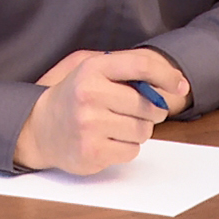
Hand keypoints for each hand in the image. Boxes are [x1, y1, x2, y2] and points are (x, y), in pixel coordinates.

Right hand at [13, 49, 189, 174]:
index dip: (167, 75)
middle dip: (152, 110)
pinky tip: (107, 140)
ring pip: (143, 130)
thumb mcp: (92, 66)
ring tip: (115, 125)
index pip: (142, 66)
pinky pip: (132, 150)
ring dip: (138, 130)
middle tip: (135, 111)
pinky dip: (126, 147)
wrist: (38, 128)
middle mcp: (90, 95)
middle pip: (149, 105)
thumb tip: (172, 81)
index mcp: (93, 68)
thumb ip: (128, 66)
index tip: (180, 85)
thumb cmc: (74, 95)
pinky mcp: (91, 152)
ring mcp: (89, 125)